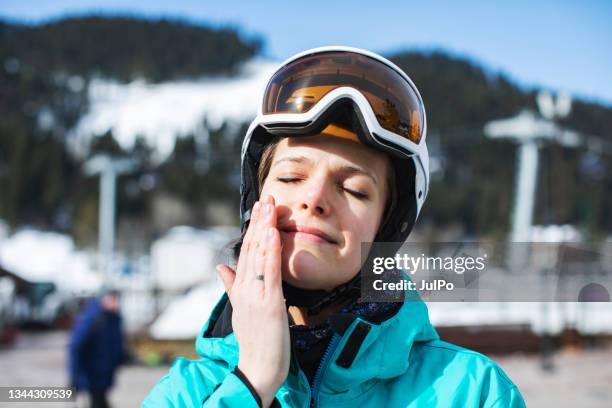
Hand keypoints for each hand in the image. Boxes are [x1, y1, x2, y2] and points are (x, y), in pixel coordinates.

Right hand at [216, 195, 289, 406]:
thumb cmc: (254, 341)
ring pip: (259, 255)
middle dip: (260, 222)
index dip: (253, 229)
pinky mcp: (268, 303)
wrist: (258, 368)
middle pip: (252, 248)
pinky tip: (273, 234)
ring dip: (264, 229)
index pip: (246, 252)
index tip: (260, 208)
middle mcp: (245, 287)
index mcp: (240, 288)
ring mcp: (256, 294)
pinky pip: (269, 273)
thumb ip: (231, 286)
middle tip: (266, 198)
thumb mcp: (241, 309)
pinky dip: (271, 252)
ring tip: (269, 207)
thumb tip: (220, 267)